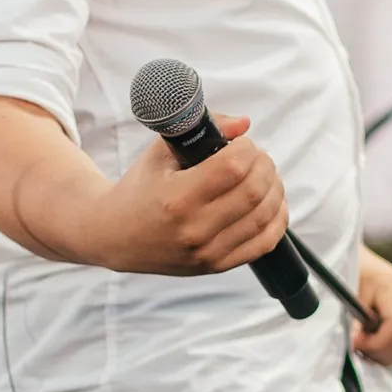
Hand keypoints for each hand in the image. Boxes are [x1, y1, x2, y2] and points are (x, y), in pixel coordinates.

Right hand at [96, 114, 289, 277]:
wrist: (115, 236)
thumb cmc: (139, 189)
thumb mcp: (161, 153)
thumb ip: (201, 131)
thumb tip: (244, 124)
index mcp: (176, 198)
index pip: (232, 167)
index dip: (247, 149)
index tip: (242, 143)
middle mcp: (194, 229)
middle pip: (253, 191)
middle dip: (265, 166)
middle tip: (257, 157)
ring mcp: (207, 252)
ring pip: (263, 216)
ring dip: (274, 189)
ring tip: (265, 176)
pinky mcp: (216, 266)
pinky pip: (263, 244)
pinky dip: (276, 219)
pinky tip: (272, 203)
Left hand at [352, 247, 391, 367]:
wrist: (361, 261)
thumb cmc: (352, 273)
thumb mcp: (348, 295)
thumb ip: (354, 321)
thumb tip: (355, 344)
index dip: (378, 342)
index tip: (356, 343)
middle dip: (380, 352)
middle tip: (358, 347)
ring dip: (384, 355)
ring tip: (363, 346)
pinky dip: (389, 351)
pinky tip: (372, 344)